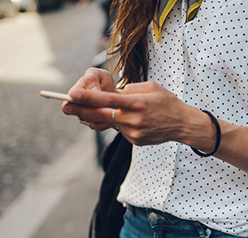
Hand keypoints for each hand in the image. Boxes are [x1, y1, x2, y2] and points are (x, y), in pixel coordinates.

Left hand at [63, 74, 212, 147]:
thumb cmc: (167, 102)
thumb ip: (131, 89)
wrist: (183, 124)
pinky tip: (141, 121)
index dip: (88, 97)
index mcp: (137, 103)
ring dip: (112, 115)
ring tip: (132, 110)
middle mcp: (133, 119)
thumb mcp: (151, 87)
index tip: (72, 94)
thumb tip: (115, 94)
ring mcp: (134, 132)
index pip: (108, 99)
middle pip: (101, 115)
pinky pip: (122, 129)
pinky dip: (125, 123)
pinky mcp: (135, 140)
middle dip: (81, 109)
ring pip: (113, 122)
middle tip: (64, 105)